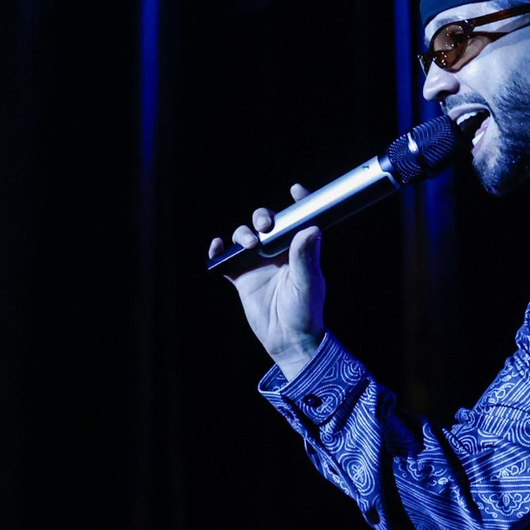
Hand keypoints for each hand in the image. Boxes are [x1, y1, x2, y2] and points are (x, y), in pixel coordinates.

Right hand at [208, 183, 325, 379]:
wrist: (288, 339)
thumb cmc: (305, 311)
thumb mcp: (308, 282)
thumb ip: (305, 256)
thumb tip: (312, 228)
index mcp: (298, 249)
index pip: (298, 219)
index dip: (298, 202)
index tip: (296, 189)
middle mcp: (277, 252)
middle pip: (265, 223)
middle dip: (262, 216)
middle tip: (264, 224)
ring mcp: (258, 263)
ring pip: (244, 237)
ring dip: (242, 234)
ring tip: (248, 244)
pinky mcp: (241, 277)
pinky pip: (226, 260)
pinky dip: (219, 251)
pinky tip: (217, 247)